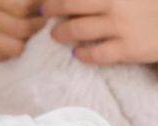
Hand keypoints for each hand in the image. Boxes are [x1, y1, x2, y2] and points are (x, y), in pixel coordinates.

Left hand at [43, 0, 157, 64]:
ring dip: (61, 32)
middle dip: (51, 8)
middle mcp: (116, 3)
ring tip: (56, 34)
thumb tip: (81, 0)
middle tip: (44, 11)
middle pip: (71, 4)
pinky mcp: (129, 48)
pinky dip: (82, 54)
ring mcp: (122, 26)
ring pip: (77, 30)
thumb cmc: (152, 5)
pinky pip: (95, 54)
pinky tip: (77, 53)